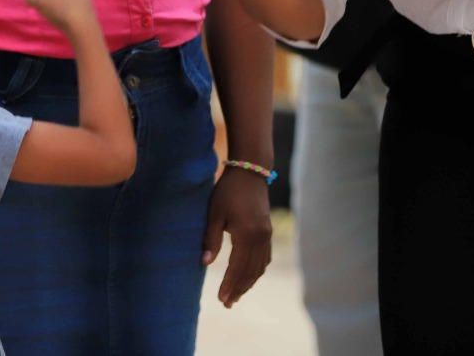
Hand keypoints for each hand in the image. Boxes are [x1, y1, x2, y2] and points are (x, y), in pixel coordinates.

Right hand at [25, 0, 100, 38]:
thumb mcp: (36, 1)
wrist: (82, 23)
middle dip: (49, 0)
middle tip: (50, 12)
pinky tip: (69, 16)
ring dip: (59, 4)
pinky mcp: (88, 0)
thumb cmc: (58, 9)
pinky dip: (69, 8)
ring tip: (60, 16)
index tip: (41, 7)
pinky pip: (73, 3)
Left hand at [202, 166, 272, 306]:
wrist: (250, 171)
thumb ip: (211, 239)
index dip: (229, 284)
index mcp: (247, 234)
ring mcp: (267, 234)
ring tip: (237, 295)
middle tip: (227, 304)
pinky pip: (265, 258)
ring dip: (249, 283)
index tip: (221, 299)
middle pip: (251, 271)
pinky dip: (257, 271)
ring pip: (260, 267)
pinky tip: (249, 277)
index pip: (238, 267)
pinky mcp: (268, 231)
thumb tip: (205, 263)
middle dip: (239, 289)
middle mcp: (261, 237)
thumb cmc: (228, 190)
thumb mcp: (214, 213)